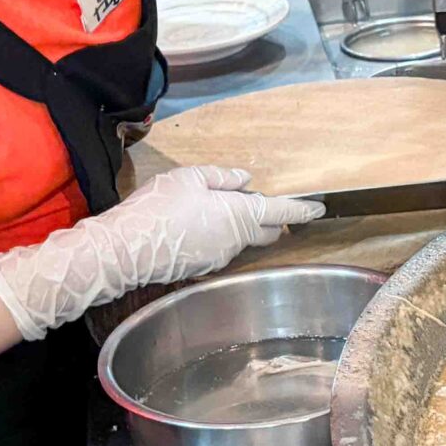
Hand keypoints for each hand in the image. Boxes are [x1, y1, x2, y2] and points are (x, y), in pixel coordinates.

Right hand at [0, 166, 324, 339]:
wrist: (126, 248)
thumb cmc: (159, 206)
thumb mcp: (190, 178)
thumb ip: (222, 178)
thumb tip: (245, 180)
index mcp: (239, 214)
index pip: (280, 211)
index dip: (301, 209)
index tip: (319, 209)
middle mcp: (235, 241)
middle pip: (265, 230)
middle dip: (274, 220)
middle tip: (271, 207)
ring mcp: (219, 258)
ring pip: (240, 239)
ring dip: (240, 226)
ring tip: (220, 208)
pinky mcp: (200, 267)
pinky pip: (219, 248)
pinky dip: (219, 236)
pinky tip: (199, 225)